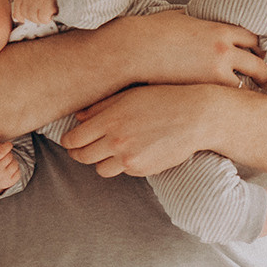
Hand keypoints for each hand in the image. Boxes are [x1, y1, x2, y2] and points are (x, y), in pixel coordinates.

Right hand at [0, 141, 21, 194]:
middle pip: (9, 156)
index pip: (1, 151)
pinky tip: (9, 170)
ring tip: (6, 163)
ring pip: (15, 164)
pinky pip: (18, 172)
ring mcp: (4, 177)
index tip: (8, 144)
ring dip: (12, 161)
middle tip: (4, 156)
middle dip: (8, 154)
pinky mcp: (9, 182)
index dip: (7, 146)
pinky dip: (15, 170)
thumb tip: (4, 145)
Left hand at [12, 0, 57, 26]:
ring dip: (41, 18)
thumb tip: (17, 19)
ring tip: (48, 11)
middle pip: (26, 13)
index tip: (22, 19)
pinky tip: (52, 13)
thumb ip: (27, 5)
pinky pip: (43, 19)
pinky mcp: (47, 5)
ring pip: (33, 18)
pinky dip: (47, 19)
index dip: (19, 14)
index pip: (18, 5)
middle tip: (43, 12)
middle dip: (34, 17)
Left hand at [59, 85, 220, 177]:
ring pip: (100, 170)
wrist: (197, 117)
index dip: (69, 141)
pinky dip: (123, 164)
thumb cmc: (164, 99)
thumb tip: (78, 117)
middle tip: (81, 149)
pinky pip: (123, 172)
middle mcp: (116, 141)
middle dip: (78, 153)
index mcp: (110, 119)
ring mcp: (130, 158)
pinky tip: (134, 150)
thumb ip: (101, 106)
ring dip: (101, 162)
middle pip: (82, 157)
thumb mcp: (131, 95)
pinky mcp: (143, 170)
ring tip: (108, 151)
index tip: (71, 140)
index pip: (74, 139)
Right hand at [109, 11, 266, 88]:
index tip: (256, 55)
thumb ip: (196, 18)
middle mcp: (224, 48)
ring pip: (248, 82)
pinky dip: (232, 100)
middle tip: (263, 80)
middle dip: (263, 72)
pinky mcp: (207, 87)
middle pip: (258, 62)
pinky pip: (230, 96)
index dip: (256, 48)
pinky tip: (230, 105)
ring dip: (250, 89)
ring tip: (250, 98)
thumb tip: (197, 14)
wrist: (134, 49)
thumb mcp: (180, 16)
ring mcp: (217, 69)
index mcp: (219, 29)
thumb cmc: (151, 31)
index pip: (253, 38)